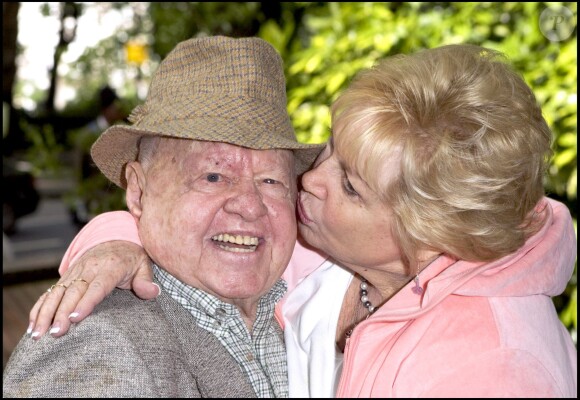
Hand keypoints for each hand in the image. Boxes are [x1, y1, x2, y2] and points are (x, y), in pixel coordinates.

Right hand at [28, 241, 157, 338]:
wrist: (117, 238)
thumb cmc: (132, 257)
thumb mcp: (144, 265)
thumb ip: (146, 280)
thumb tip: (152, 292)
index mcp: (111, 267)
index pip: (98, 286)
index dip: (86, 302)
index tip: (76, 317)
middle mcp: (90, 268)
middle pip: (74, 292)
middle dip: (62, 312)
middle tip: (55, 333)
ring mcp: (76, 272)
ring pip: (58, 292)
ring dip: (46, 312)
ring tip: (38, 333)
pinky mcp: (68, 276)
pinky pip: (52, 291)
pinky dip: (41, 307)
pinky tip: (34, 324)